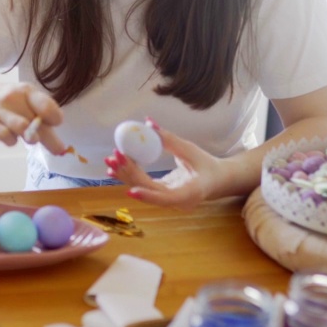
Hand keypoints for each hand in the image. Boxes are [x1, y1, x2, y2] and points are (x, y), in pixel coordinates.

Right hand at [0, 81, 65, 152]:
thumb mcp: (17, 97)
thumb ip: (35, 111)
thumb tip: (54, 131)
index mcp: (25, 90)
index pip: (47, 105)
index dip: (55, 118)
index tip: (56, 125)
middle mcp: (13, 98)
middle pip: (38, 122)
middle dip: (50, 139)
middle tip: (58, 150)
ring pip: (23, 129)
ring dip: (31, 138)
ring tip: (29, 140)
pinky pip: (6, 137)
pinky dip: (11, 141)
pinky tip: (8, 137)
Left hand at [105, 120, 231, 209]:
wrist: (216, 181)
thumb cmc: (207, 165)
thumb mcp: (191, 150)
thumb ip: (169, 140)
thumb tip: (148, 123)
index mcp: (190, 194)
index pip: (167, 198)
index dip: (148, 195)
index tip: (131, 190)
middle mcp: (177, 202)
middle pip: (149, 190)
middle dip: (129, 174)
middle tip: (116, 155)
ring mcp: (168, 201)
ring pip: (143, 190)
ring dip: (125, 175)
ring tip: (110, 160)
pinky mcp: (161, 196)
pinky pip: (143, 187)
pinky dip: (130, 177)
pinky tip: (114, 169)